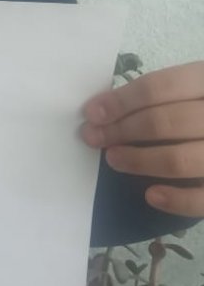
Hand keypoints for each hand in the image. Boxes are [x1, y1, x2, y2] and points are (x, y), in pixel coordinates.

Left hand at [81, 61, 203, 216]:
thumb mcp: (195, 89)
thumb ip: (162, 95)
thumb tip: (103, 109)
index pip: (160, 87)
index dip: (121, 101)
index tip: (92, 113)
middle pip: (164, 122)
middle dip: (122, 131)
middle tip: (94, 137)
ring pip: (180, 159)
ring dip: (139, 160)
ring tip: (114, 159)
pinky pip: (203, 197)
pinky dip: (176, 199)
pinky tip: (151, 195)